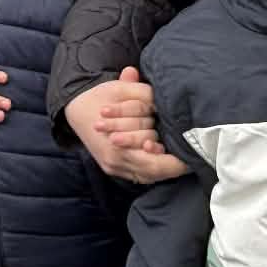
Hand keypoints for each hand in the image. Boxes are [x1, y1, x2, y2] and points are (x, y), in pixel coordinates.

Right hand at [67, 69, 188, 183]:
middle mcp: (116, 162)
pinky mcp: (115, 169)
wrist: (76, 109)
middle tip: (190, 155)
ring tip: (182, 159)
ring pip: (148, 176)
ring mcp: (114, 167)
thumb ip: (142, 93)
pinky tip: (165, 160)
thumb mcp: (120, 90)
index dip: (175, 162)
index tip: (190, 153)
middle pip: (153, 171)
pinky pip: (141, 176)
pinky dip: (154, 169)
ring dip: (164, 168)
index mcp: (116, 145)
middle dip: (172, 163)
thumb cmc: (100, 98)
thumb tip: (162, 98)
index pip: (154, 163)